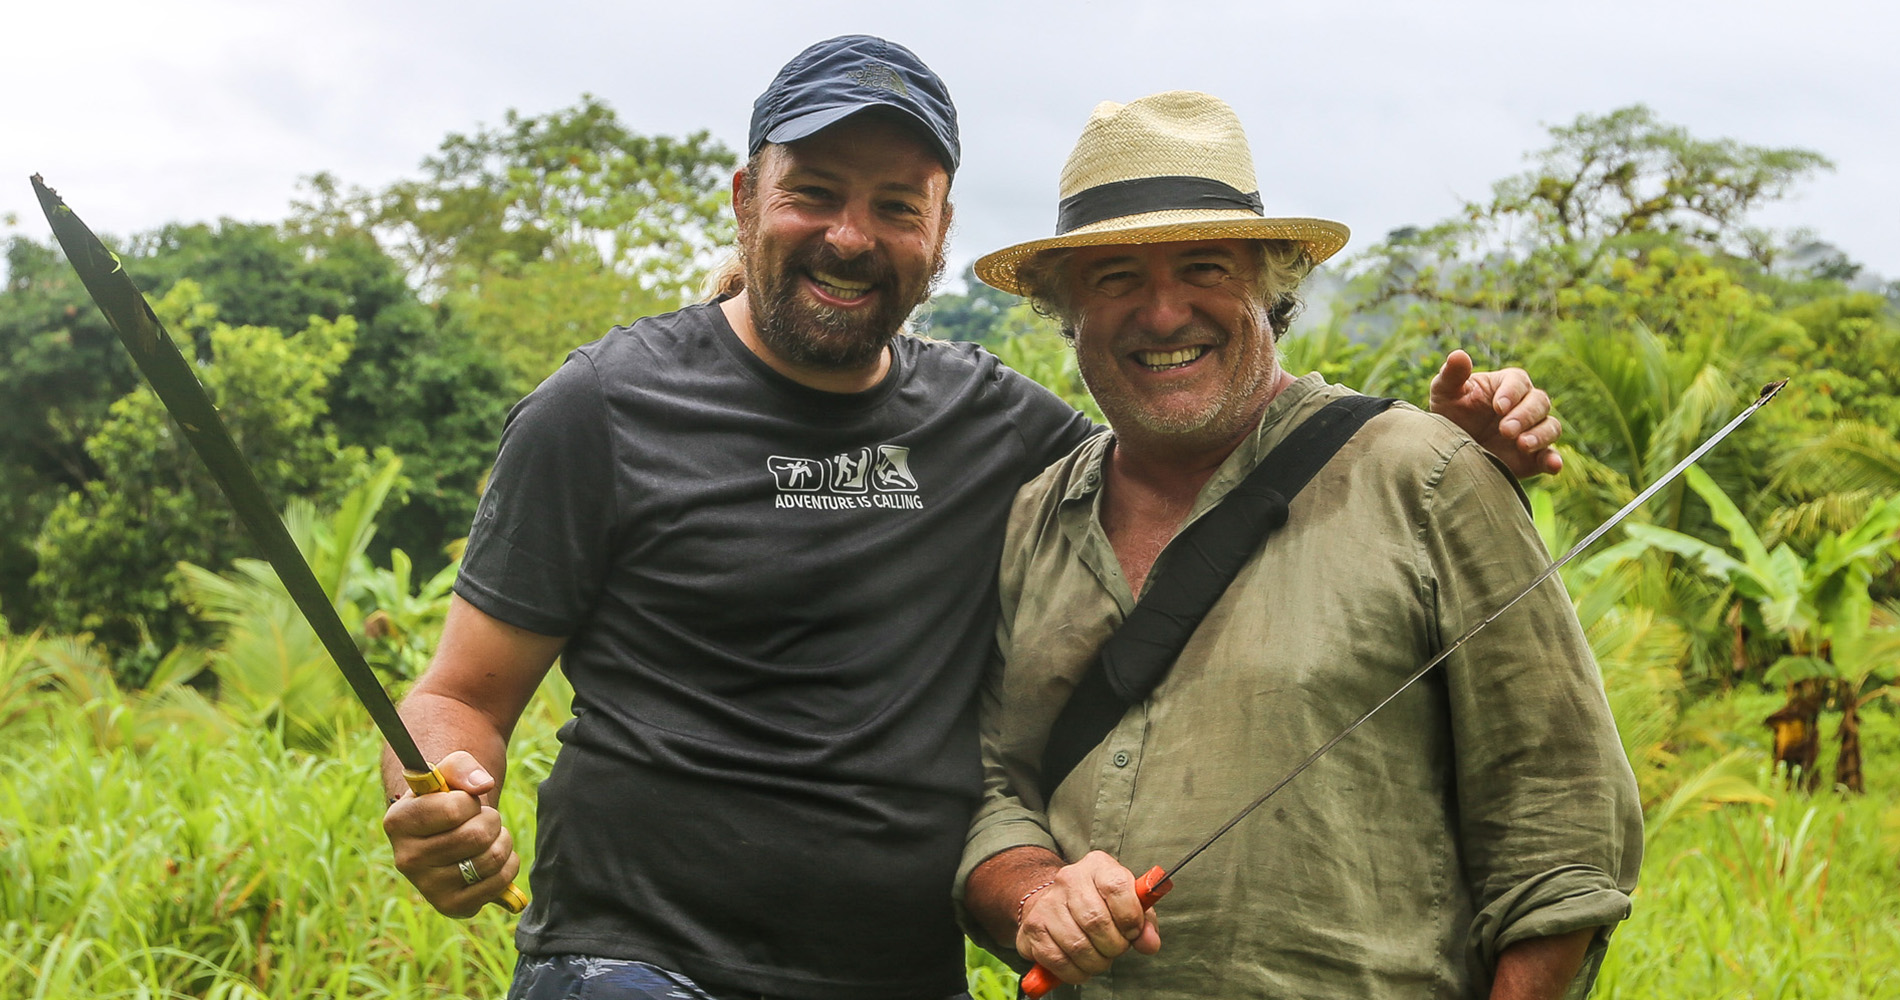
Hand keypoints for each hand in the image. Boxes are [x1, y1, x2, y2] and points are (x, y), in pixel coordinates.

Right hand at [382, 750, 521, 917]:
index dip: (470, 801)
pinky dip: (508, 864)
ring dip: (502, 840)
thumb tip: (483, 785)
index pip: (454, 810)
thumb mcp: (448, 773)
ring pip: (491, 858)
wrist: (445, 833)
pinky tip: (491, 857)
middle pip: (476, 836)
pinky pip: (499, 883)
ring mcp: (427, 887)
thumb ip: (462, 766)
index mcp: (397, 822)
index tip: (463, 802)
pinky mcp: (452, 906)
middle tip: (481, 820)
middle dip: (490, 820)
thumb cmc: (447, 798)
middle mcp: (405, 859)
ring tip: (487, 837)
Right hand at [1015, 851, 1161, 985]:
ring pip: (1078, 945)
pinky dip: (1076, 972)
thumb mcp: (1127, 905)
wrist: (1054, 905)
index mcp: (1097, 866)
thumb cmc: (1098, 905)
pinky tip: (1081, 965)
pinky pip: (1059, 961)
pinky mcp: (1033, 928)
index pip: (1116, 886)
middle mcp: (1069, 878)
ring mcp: (1048, 903)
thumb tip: (1149, 943)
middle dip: (1114, 946)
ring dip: (1096, 962)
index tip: (1133, 932)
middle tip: (1116, 949)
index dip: (1130, 917)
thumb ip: (1144, 923)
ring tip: (1100, 958)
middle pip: (1096, 920)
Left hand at [1429, 350, 1562, 477]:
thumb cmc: (1450, 412)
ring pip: (1551, 427)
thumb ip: (1452, 375)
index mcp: (1507, 385)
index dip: (1511, 393)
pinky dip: (1554, 460)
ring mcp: (1532, 431)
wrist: (1450, 448)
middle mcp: (1525, 406)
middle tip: (1505, 430)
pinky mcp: (1534, 457)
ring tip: (1522, 445)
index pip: (1518, 382)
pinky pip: (1551, 457)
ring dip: (1541, 435)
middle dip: (1524, 415)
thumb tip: (1458, 354)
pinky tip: (1553, 465)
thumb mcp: (1445, 393)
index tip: (1497, 406)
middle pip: (1540, 402)